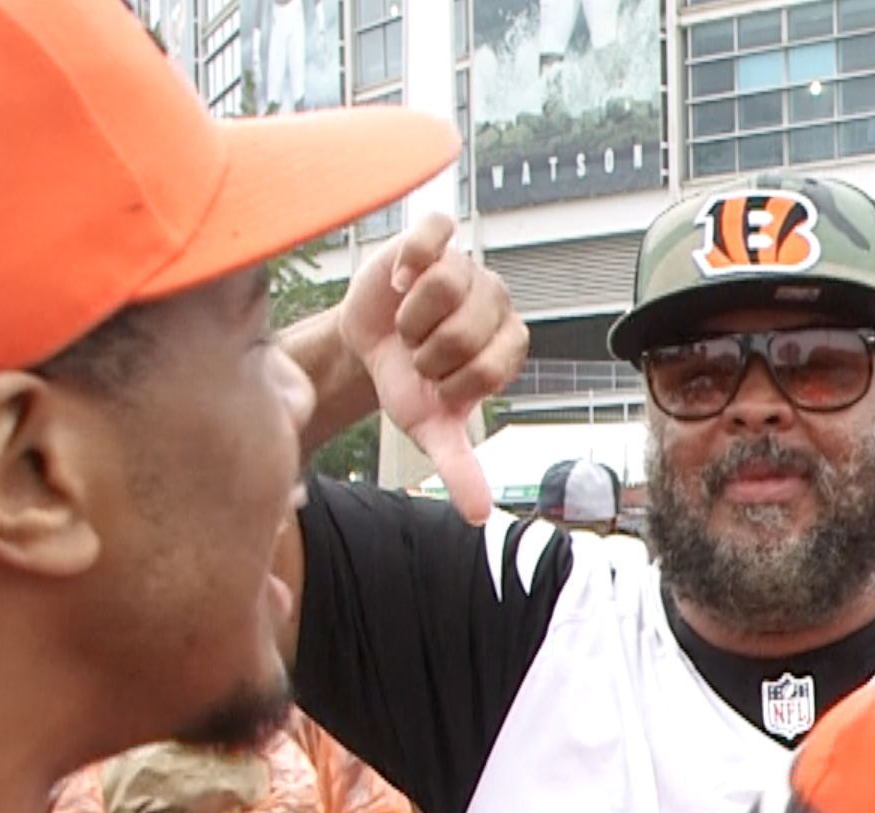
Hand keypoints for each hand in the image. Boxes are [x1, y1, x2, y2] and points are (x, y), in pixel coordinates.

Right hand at [335, 214, 529, 521]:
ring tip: (407, 322)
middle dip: (426, 352)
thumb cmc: (406, 382)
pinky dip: (411, 259)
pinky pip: (434, 233)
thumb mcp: (429, 426)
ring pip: (445, 283)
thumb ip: (458, 467)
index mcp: (509, 345)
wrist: (365, 343)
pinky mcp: (435, 237)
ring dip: (411, 315)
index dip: (450, 383)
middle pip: (465, 328)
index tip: (436, 385)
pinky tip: (401, 279)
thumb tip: (480, 516)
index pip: (490, 367)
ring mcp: (468, 266)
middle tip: (417, 353)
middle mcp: (497, 302)